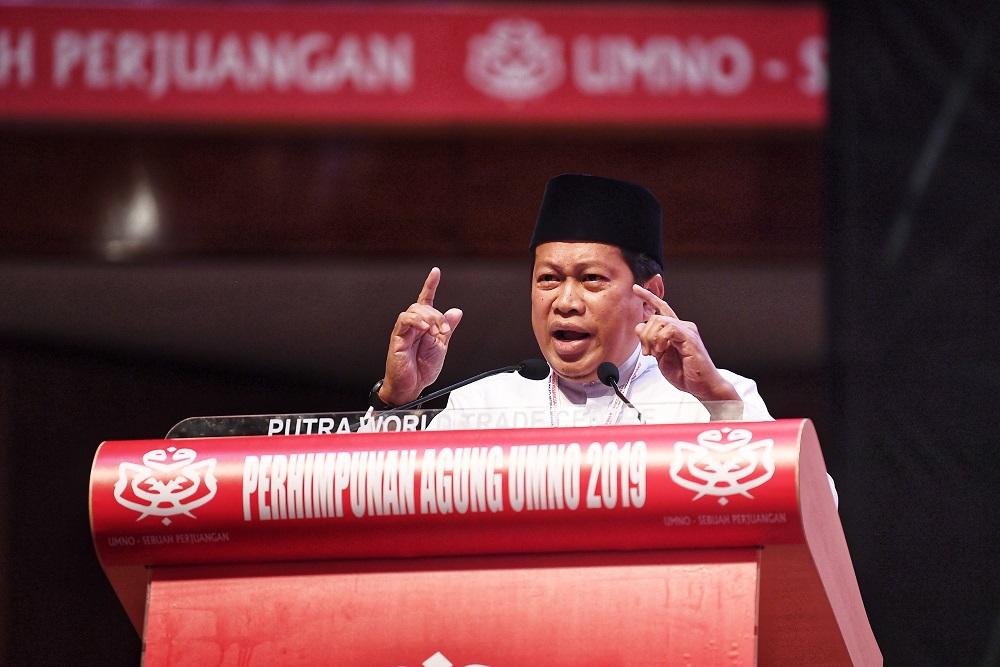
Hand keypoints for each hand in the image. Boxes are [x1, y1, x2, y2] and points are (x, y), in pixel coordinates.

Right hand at [380, 267, 462, 404]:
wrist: (412, 387)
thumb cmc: (422, 369)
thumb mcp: (441, 348)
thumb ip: (447, 329)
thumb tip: (456, 312)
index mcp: (424, 327)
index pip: (426, 301)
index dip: (430, 286)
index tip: (435, 272)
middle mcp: (413, 326)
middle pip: (422, 305)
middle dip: (437, 315)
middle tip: (443, 330)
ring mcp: (404, 330)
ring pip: (414, 310)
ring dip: (429, 318)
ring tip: (434, 333)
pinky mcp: (397, 337)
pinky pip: (404, 319)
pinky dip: (416, 320)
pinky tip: (424, 329)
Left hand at [632, 284, 739, 404]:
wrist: (703, 386)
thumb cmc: (686, 373)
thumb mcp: (661, 357)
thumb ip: (650, 342)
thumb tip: (639, 327)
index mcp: (676, 330)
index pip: (661, 308)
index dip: (648, 297)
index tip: (636, 288)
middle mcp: (683, 327)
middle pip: (655, 317)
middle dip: (645, 335)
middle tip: (648, 352)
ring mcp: (687, 331)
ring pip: (660, 321)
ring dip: (651, 339)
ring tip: (655, 353)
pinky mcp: (690, 338)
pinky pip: (669, 329)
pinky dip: (660, 340)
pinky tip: (661, 351)